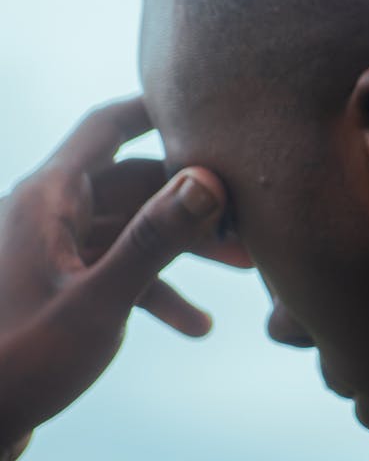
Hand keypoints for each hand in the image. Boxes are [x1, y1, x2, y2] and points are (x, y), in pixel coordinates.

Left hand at [0, 97, 250, 460]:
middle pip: (134, 182)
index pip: (107, 126)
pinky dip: (155, 290)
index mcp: (51, 198)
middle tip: (253, 216)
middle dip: (194, 199)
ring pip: (132, 229)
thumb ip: (155, 240)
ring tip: (246, 268)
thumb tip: (207, 182)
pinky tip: (196, 326)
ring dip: (184, 247)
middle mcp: (50, 213)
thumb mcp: (99, 300)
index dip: (155, 107)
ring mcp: (53, 250)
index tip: (206, 102)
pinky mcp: (58, 288)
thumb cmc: (23, 359)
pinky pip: (115, 271)